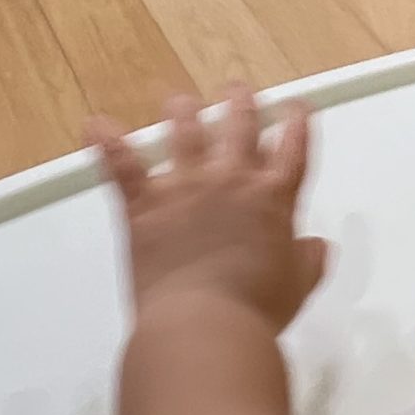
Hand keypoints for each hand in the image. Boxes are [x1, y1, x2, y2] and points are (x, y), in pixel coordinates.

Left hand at [95, 86, 321, 330]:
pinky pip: (121, 165)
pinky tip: (96, 124)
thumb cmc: (256, 310)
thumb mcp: (297, 286)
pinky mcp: (144, 203)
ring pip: (184, 130)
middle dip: (239, 100)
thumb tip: (318, 247)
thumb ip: (309, 261)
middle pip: (239, 123)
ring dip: (183, 110)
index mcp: (273, 197)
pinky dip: (107, 142)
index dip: (297, 121)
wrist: (204, 324)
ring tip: (181, 100)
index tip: (296, 107)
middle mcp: (231, 179)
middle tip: (237, 90)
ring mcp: (185, 186)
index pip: (292, 146)